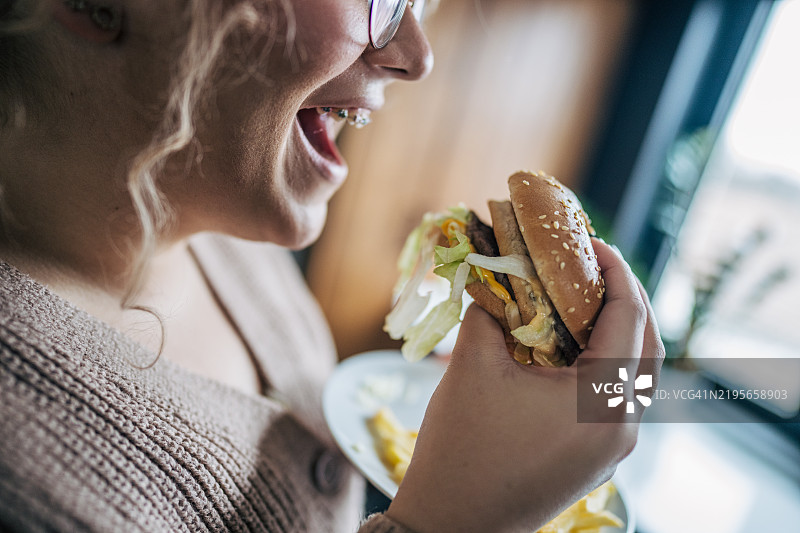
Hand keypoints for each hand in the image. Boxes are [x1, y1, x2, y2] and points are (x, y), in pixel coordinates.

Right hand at [386, 240, 663, 532]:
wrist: (451, 525)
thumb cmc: (462, 447)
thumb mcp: (472, 366)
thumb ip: (489, 311)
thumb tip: (493, 276)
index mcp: (603, 401)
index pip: (630, 318)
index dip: (615, 271)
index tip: (591, 241)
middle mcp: (622, 426)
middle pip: (645, 345)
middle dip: (624, 297)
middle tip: (592, 264)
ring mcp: (612, 447)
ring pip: (632, 373)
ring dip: (615, 330)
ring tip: (580, 298)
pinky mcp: (594, 457)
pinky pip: (611, 397)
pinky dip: (599, 362)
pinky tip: (565, 344)